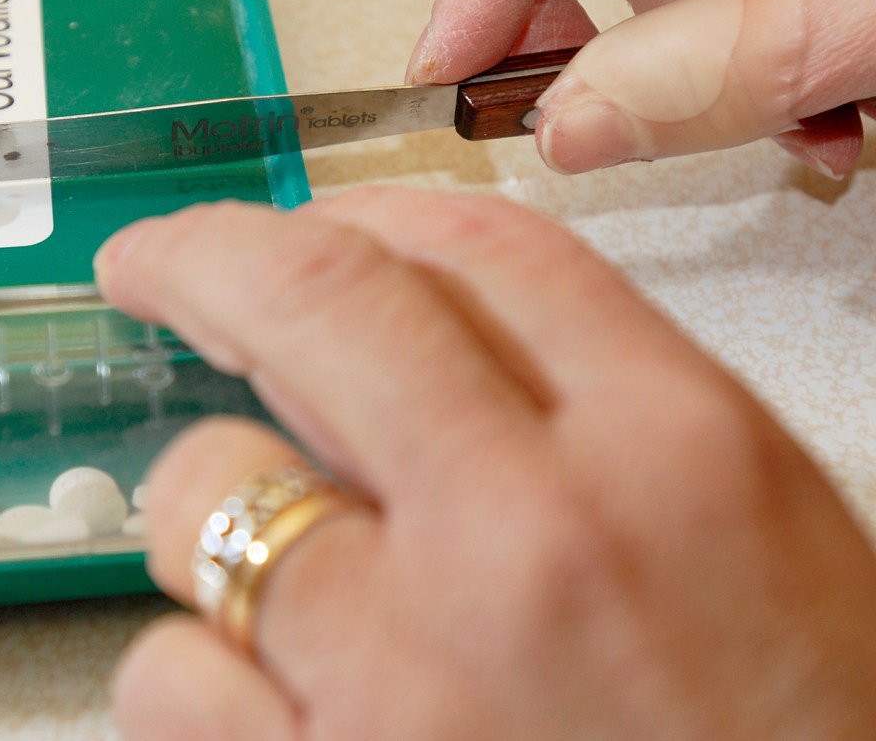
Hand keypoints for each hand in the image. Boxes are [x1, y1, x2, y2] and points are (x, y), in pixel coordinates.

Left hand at [97, 190, 875, 738]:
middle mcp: (530, 541)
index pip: (476, 249)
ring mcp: (407, 675)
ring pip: (205, 489)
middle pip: (312, 299)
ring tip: (289, 590)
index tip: (302, 227)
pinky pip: (166, 671)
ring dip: (218, 514)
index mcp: (674, 455)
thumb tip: (417, 333)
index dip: (361, 211)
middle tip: (151, 261)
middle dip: (200, 256)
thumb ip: (594, 414)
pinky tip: (269, 704)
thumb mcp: (752, 541)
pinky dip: (193, 672)